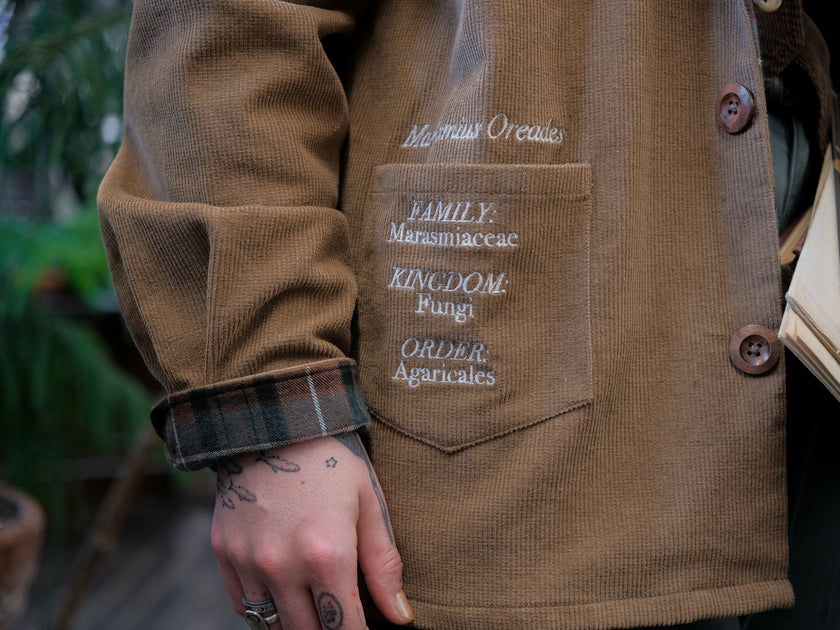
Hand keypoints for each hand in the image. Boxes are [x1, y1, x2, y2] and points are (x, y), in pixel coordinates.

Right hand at [210, 432, 412, 628]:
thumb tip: (400, 616)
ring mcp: (247, 562)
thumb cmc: (331, 458)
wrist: (272, 418)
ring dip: (297, 622)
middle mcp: (282, 566)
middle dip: (329, 629)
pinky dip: (265, 607)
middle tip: (342, 611)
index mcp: (327, 554)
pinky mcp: (224, 553)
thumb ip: (384, 564)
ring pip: (273, 625)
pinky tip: (285, 589)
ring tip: (315, 602)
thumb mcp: (368, 501)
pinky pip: (244, 605)